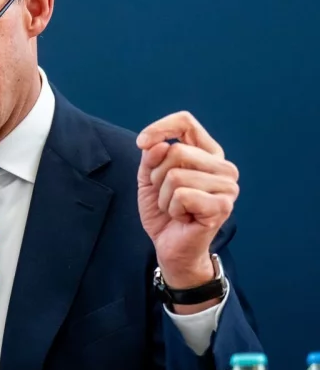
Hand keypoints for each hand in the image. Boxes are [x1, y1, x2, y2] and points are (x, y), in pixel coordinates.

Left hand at [136, 111, 238, 296]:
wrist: (170, 247)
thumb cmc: (164, 211)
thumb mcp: (149, 178)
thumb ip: (151, 156)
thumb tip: (157, 145)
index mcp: (208, 153)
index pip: (187, 122)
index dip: (160, 128)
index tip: (141, 143)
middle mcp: (223, 167)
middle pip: (176, 151)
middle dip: (157, 176)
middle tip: (165, 195)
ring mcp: (227, 187)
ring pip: (176, 175)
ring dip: (164, 196)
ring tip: (174, 208)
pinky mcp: (222, 206)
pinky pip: (182, 195)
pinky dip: (172, 208)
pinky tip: (182, 217)